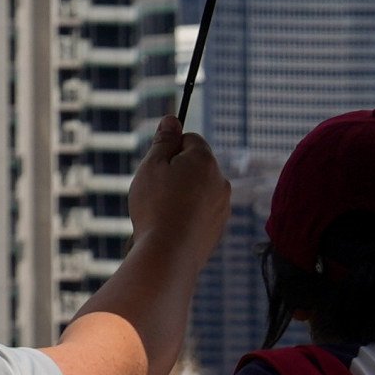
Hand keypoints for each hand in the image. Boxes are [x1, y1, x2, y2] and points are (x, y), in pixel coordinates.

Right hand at [127, 117, 228, 254]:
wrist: (169, 255)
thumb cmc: (156, 206)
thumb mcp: (152, 166)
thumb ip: (163, 141)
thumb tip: (172, 119)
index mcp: (205, 160)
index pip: (190, 139)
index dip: (170, 148)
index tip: (156, 164)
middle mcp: (221, 181)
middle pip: (196, 166)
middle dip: (177, 172)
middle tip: (155, 189)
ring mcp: (223, 207)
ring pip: (199, 191)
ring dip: (183, 195)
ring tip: (161, 212)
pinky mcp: (219, 229)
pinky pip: (202, 213)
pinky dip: (188, 216)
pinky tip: (172, 227)